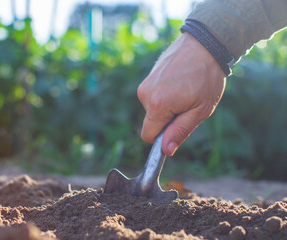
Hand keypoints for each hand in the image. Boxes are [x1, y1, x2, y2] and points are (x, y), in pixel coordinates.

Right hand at [137, 32, 225, 155]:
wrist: (205, 43)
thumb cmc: (207, 77)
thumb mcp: (200, 110)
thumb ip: (180, 131)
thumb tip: (165, 150)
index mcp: (157, 105)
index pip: (148, 135)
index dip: (161, 138)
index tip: (177, 129)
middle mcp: (145, 94)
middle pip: (151, 121)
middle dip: (167, 120)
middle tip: (188, 105)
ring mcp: (145, 83)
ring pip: (153, 108)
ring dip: (167, 106)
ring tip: (186, 90)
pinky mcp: (148, 76)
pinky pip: (153, 95)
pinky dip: (165, 94)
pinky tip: (180, 82)